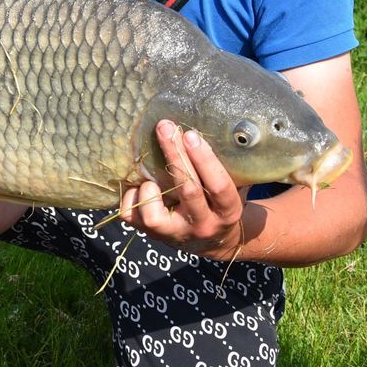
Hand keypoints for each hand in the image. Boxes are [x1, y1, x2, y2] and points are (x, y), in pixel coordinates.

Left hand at [118, 119, 247, 259]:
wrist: (214, 241)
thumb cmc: (221, 202)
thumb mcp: (234, 187)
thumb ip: (227, 165)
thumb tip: (214, 125)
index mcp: (227, 211)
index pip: (218, 186)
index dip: (204, 159)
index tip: (190, 134)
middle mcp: (203, 224)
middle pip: (188, 190)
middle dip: (175, 155)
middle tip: (165, 127)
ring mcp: (176, 233)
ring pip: (154, 216)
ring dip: (150, 188)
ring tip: (151, 176)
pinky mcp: (153, 235)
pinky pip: (133, 216)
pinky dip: (131, 196)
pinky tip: (139, 185)